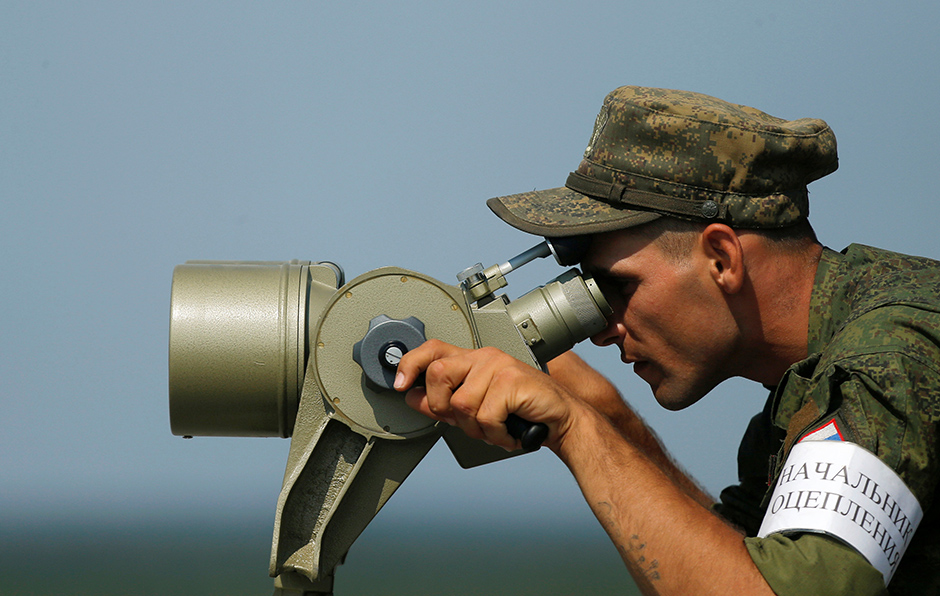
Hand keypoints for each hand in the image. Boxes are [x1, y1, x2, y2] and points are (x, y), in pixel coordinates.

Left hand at [394, 339, 575, 450]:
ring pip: (461, 404)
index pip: (432, 350)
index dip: (410, 364)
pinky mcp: (511, 380)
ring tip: (497, 429)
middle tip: (469, 422)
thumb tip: (412, 396)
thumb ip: (445, 402)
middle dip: (444, 409)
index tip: (399, 385)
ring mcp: (498, 366)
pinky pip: (485, 416)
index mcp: (473, 360)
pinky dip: (496, 434)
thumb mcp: (476, 409)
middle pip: (437, 375)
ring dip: (478, 429)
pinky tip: (509, 431)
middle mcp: (484, 358)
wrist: (560, 420)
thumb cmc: (520, 413)